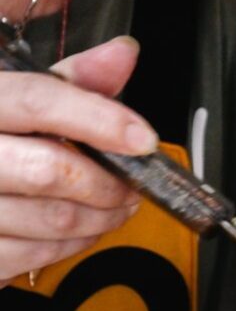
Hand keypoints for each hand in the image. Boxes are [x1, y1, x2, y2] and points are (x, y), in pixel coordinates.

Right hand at [0, 37, 156, 287]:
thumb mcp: (15, 96)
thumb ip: (71, 79)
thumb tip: (123, 54)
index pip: (38, 101)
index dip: (100, 121)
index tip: (144, 140)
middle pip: (51, 170)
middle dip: (109, 183)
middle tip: (135, 185)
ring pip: (54, 218)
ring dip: (104, 217)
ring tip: (118, 206)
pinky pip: (39, 255)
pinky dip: (76, 243)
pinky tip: (85, 229)